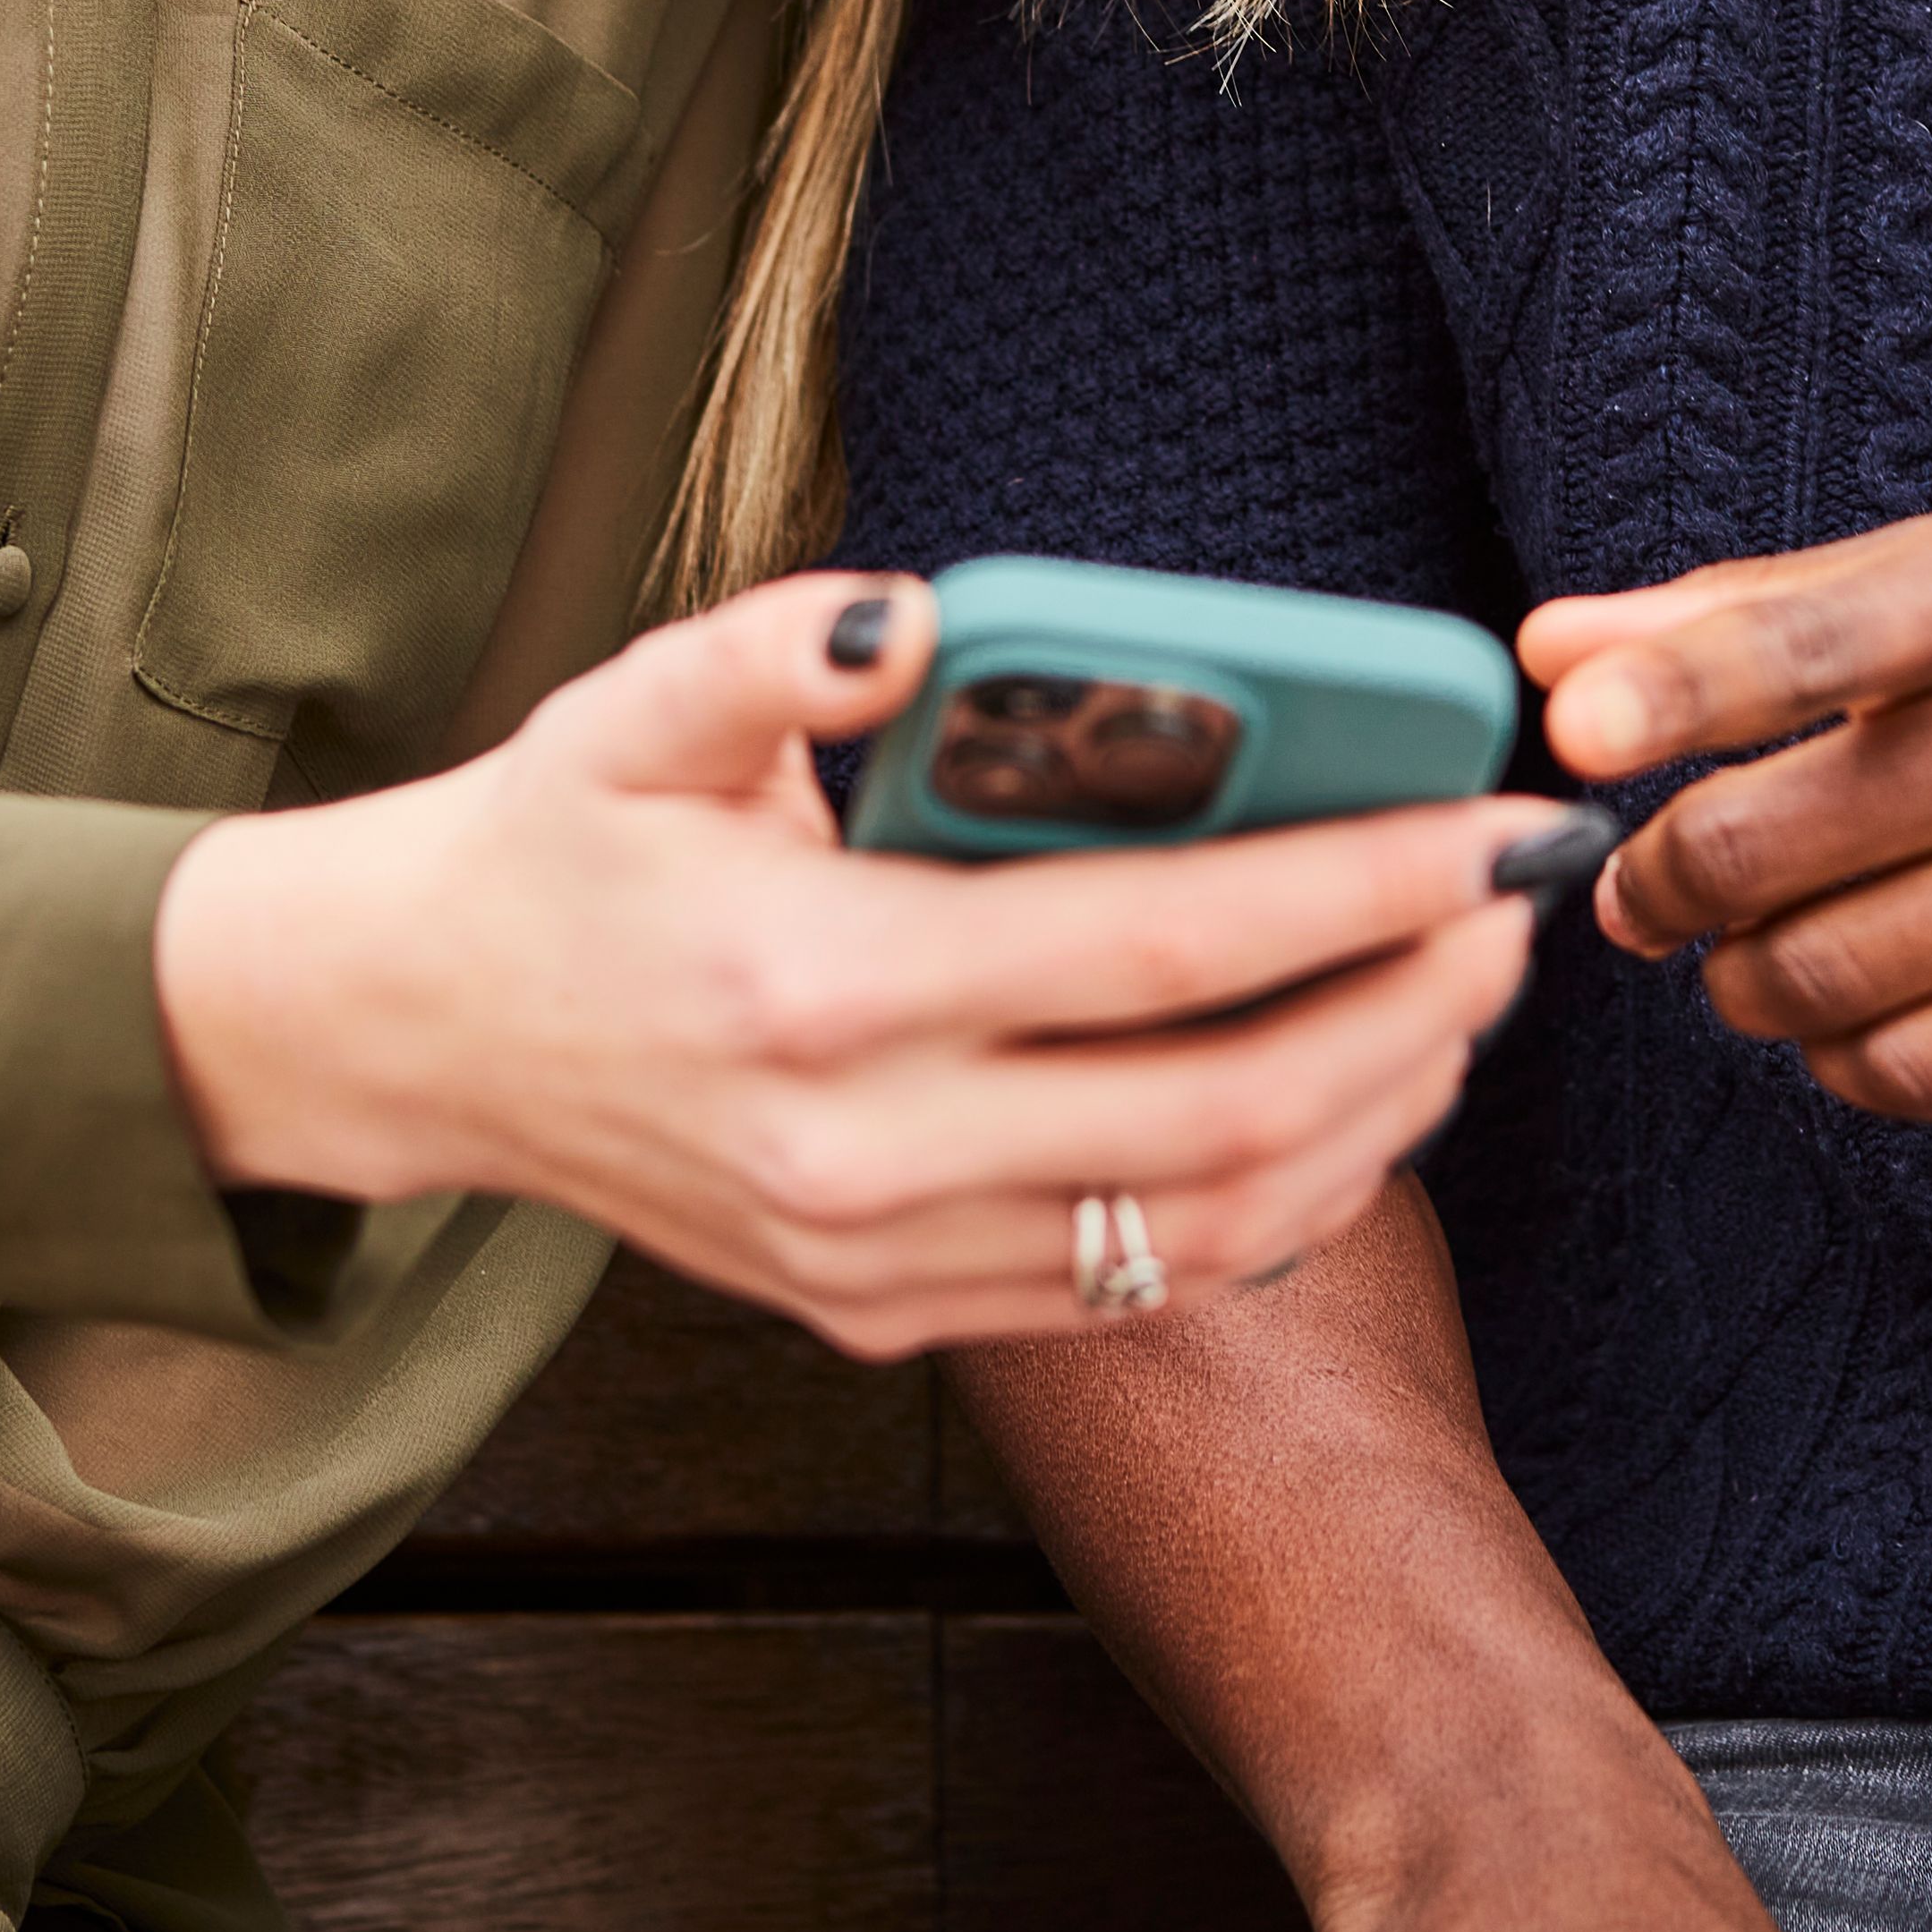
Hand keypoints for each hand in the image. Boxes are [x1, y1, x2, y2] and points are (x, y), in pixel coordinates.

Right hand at [150, 570, 1565, 1358]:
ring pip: (1202, 1223)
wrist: (412, 1035)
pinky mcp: (879, 1314)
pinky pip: (1132, 1285)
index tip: (1487, 826)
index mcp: (819, 988)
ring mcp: (874, 1257)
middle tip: (1519, 908)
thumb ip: (775, 653)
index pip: (1156, 948)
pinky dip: (1271, 1205)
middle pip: (1222, 1110)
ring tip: (1462, 997)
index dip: (1352, 891)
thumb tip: (922, 616)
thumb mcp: (632, 711)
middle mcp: (860, 1150)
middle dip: (1413, 1010)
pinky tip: (1349, 1105)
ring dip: (1373, 1115)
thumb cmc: (557, 844)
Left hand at [1534, 495, 1931, 1115]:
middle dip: (1667, 885)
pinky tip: (1849, 1028)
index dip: (1668, 694)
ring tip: (1748, 961)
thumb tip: (1550, 652)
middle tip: (1645, 891)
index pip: (1808, 637)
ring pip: (1835, 973)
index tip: (1574, 735)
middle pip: (1779, 840)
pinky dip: (1850, 1063)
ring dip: (1747, 989)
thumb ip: (1770, 608)